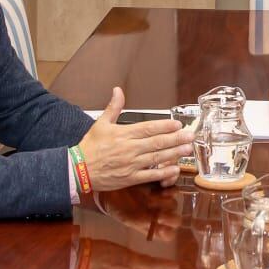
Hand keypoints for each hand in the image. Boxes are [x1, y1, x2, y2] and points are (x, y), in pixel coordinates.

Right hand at [77, 87, 193, 191]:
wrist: (78, 169)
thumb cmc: (90, 147)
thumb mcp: (100, 123)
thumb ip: (113, 107)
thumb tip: (118, 90)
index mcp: (124, 134)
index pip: (148, 128)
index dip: (165, 126)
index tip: (177, 124)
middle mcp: (130, 148)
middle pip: (157, 142)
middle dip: (176, 139)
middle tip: (191, 135)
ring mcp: (131, 164)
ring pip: (157, 157)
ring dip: (174, 153)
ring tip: (187, 148)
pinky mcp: (130, 178)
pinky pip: (150, 175)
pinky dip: (163, 172)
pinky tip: (175, 168)